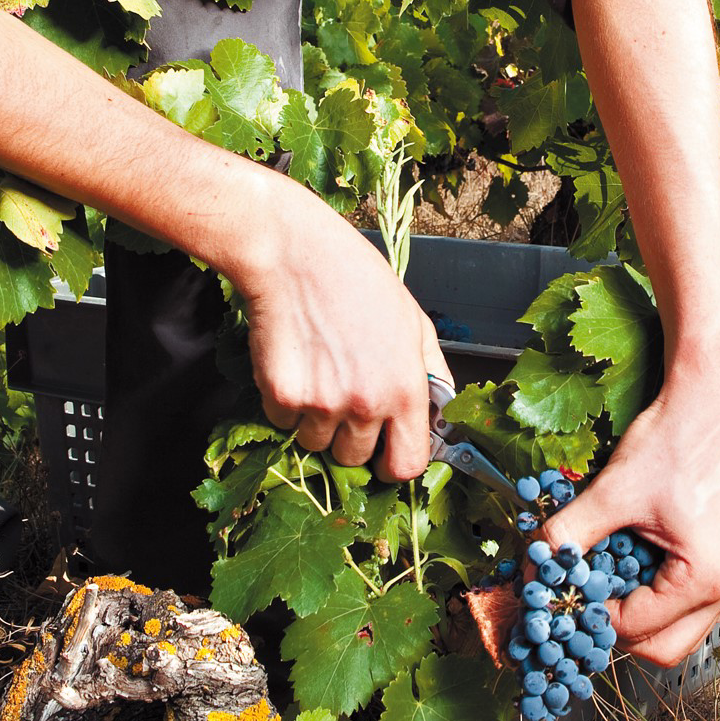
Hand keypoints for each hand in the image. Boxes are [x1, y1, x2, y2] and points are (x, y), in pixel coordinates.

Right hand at [227, 180, 446, 480]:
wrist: (295, 254)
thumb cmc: (358, 280)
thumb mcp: (414, 321)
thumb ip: (431, 374)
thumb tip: (438, 416)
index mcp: (405, 390)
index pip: (407, 466)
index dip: (394, 463)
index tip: (384, 453)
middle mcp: (366, 404)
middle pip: (355, 459)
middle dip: (350, 437)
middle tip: (342, 395)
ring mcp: (321, 404)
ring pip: (315, 443)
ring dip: (314, 420)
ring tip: (317, 370)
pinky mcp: (281, 396)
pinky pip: (282, 422)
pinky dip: (285, 403)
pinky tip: (293, 361)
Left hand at [542, 345, 719, 667]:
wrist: (715, 397)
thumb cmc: (677, 439)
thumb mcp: (613, 491)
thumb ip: (569, 535)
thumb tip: (534, 565)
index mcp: (705, 579)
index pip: (634, 628)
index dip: (588, 616)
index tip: (559, 596)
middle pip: (662, 647)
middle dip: (615, 629)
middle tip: (581, 597)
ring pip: (676, 626)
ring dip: (635, 611)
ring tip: (602, 575)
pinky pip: (685, 599)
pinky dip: (652, 590)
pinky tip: (627, 557)